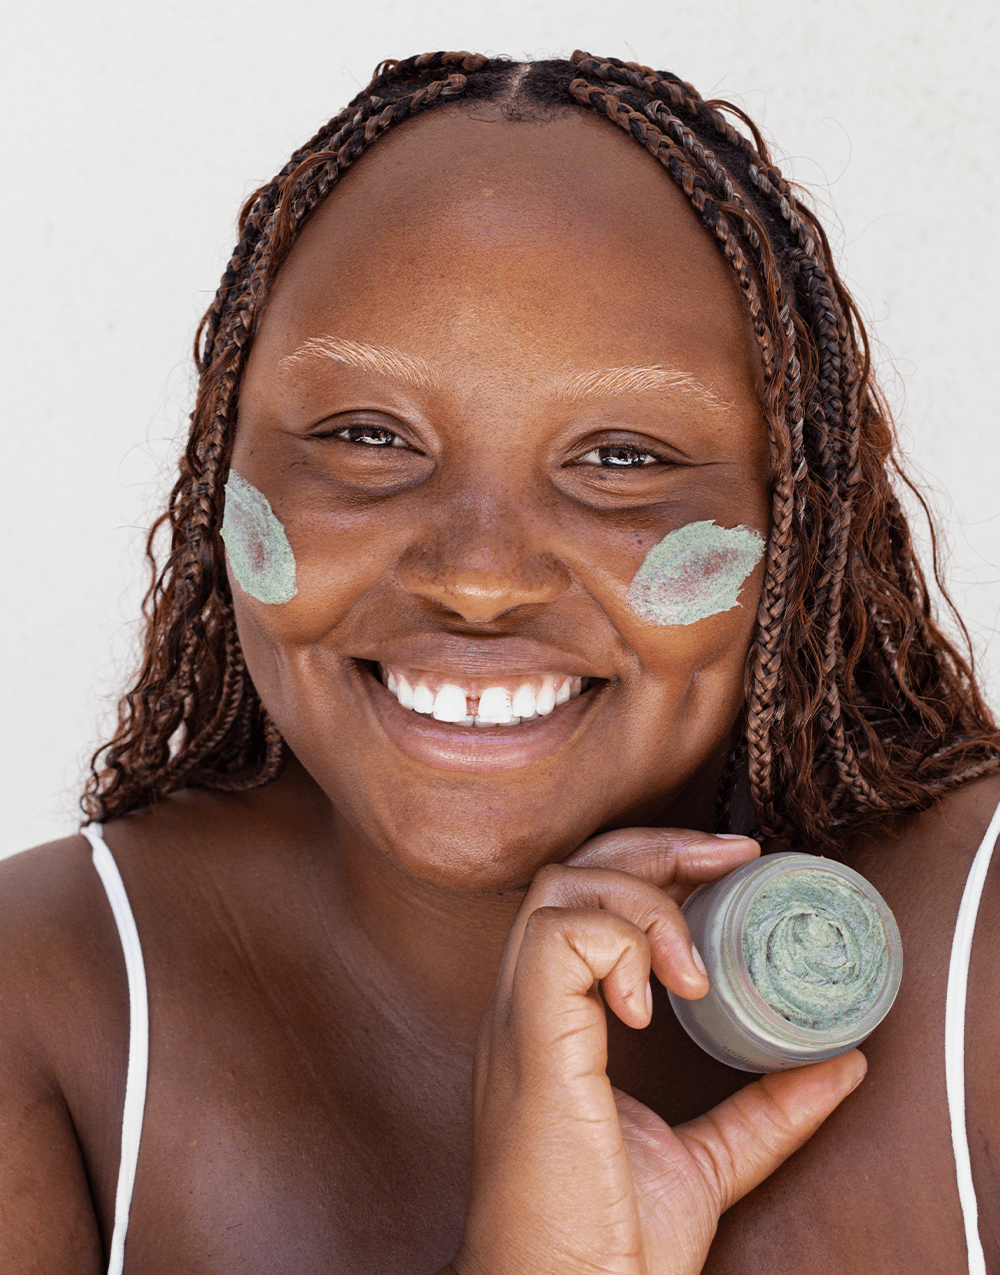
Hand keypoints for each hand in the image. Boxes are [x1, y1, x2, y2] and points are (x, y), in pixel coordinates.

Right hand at [449, 828, 866, 1274]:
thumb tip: (838, 1066)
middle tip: (732, 861)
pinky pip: (560, 940)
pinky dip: (619, 945)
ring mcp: (518, 1020)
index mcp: (551, 1022)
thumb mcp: (704, 1160)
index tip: (732, 869)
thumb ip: (761, 1109)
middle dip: (655, 849)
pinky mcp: (530, 1043)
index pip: (585, 896)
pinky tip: (656, 1002)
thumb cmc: (609, 1240)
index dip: (655, 865)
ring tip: (695, 968)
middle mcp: (523, 1007)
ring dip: (642, 900)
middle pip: (570, 870)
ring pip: (560, 888)